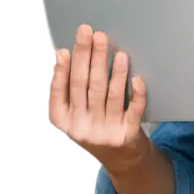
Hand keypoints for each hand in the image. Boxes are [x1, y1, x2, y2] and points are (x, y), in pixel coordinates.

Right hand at [41, 24, 148, 170]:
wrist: (121, 161)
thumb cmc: (93, 129)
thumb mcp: (71, 118)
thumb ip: (62, 93)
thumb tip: (55, 57)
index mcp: (64, 122)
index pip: (60, 93)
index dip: (61, 72)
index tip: (64, 50)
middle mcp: (83, 129)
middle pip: (85, 87)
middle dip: (88, 57)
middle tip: (90, 33)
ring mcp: (106, 132)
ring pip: (110, 95)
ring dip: (114, 70)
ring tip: (116, 49)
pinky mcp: (128, 134)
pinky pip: (134, 111)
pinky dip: (136, 94)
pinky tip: (137, 77)